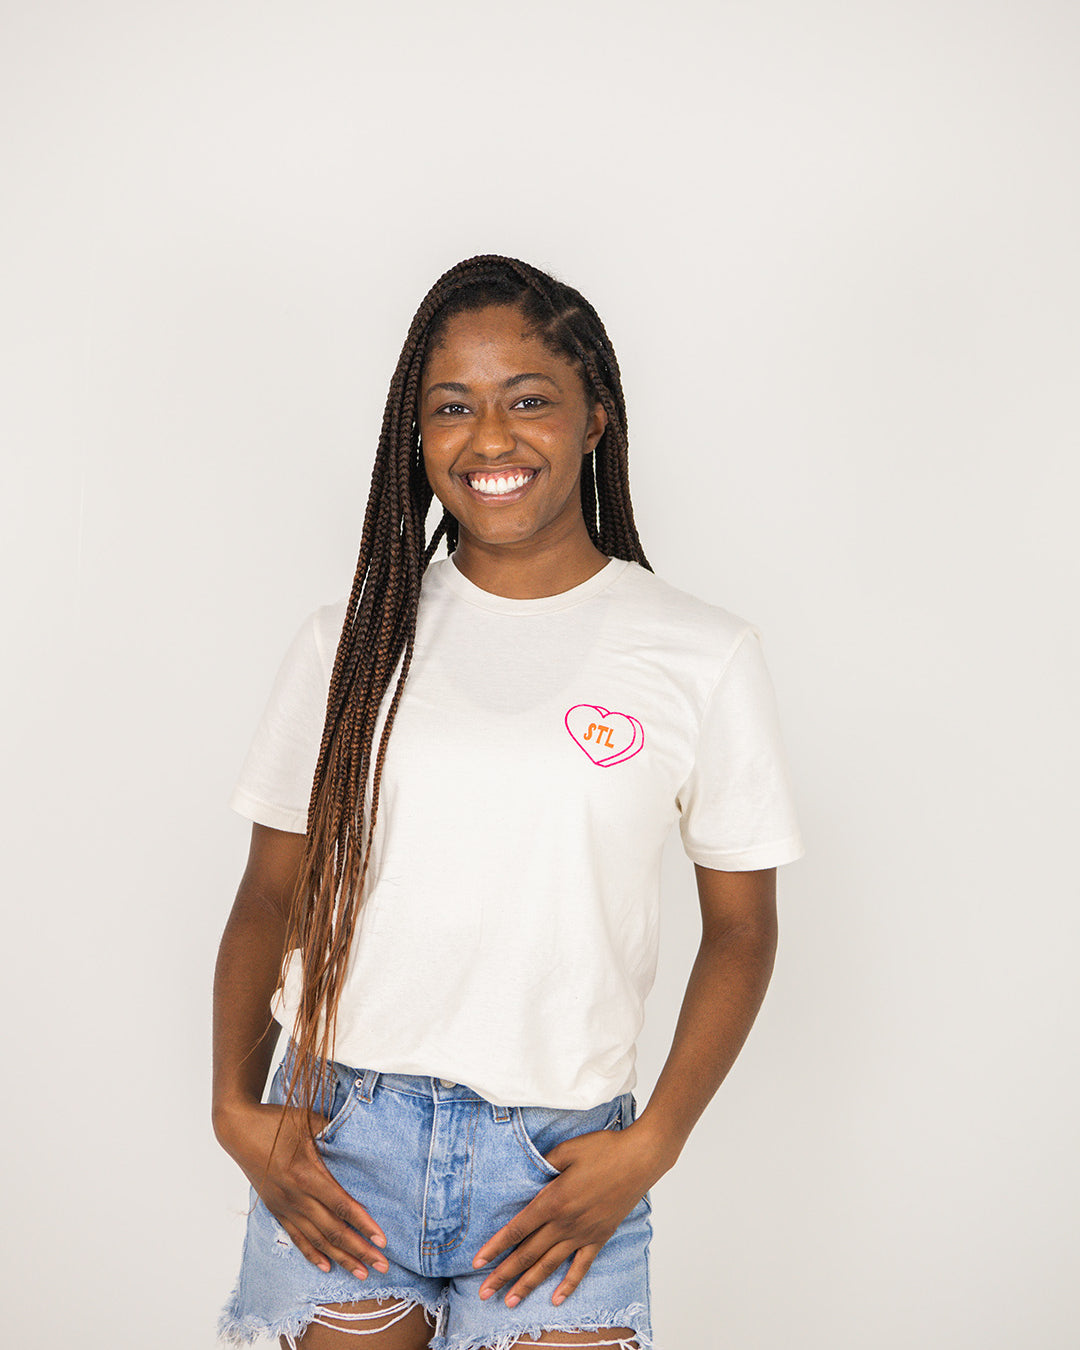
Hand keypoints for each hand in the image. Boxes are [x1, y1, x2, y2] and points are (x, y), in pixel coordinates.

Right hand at [215, 1100, 389, 1278]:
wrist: (238, 1130)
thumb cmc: (276, 1121)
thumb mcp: (309, 1121)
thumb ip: (335, 1132)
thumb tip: (361, 1136)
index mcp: (307, 1174)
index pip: (342, 1206)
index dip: (363, 1224)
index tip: (382, 1241)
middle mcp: (296, 1196)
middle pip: (333, 1229)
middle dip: (359, 1250)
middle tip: (382, 1266)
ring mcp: (284, 1206)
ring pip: (317, 1239)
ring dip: (341, 1258)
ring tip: (361, 1273)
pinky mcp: (276, 1209)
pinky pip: (296, 1237)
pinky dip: (312, 1253)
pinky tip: (327, 1266)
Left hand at [471, 1123, 660, 1307]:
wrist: (640, 1159)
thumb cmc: (604, 1149)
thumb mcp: (567, 1149)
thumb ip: (543, 1163)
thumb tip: (527, 1173)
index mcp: (553, 1200)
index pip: (517, 1229)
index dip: (495, 1247)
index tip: (477, 1262)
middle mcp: (565, 1223)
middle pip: (527, 1254)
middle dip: (503, 1274)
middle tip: (484, 1292)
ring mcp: (583, 1233)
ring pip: (549, 1265)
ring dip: (528, 1284)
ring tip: (509, 1301)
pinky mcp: (599, 1237)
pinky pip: (581, 1267)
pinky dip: (568, 1285)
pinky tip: (556, 1299)